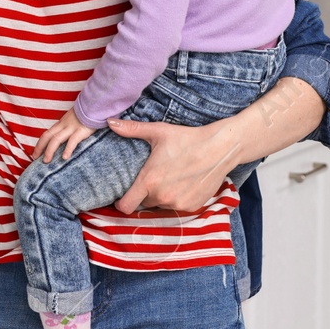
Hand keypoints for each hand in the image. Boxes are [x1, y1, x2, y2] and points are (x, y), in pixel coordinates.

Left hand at [34, 108, 96, 163]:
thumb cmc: (87, 112)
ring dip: (49, 151)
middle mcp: (64, 125)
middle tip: (34, 158)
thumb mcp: (74, 118)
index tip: (35, 153)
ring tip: (46, 161)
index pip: (47, 134)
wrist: (96, 104)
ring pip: (56, 139)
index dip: (39, 144)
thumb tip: (64, 137)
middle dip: (39, 148)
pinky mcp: (81, 131)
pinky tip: (64, 157)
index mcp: (61, 123)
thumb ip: (68, 126)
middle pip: (47, 136)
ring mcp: (72, 128)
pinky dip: (68, 149)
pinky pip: (72, 140)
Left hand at [110, 115, 243, 214]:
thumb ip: (131, 129)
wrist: (220, 148)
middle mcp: (162, 196)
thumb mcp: (158, 131)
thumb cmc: (187, 138)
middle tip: (152, 178)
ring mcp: (178, 204)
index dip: (121, 203)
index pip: (126, 205)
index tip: (122, 197)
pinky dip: (177, 198)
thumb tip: (109, 122)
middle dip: (145, 194)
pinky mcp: (192, 206)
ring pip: (161, 205)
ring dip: (161, 196)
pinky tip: (183, 183)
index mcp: (149, 180)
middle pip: (144, 203)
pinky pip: (177, 206)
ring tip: (169, 179)